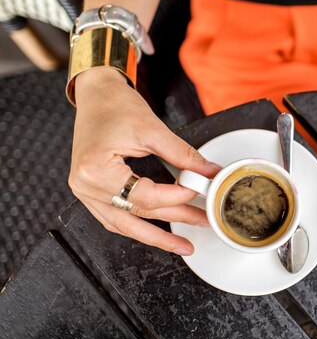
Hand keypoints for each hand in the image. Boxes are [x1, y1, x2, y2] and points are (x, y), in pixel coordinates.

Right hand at [68, 68, 220, 254]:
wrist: (96, 95)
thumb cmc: (116, 106)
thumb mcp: (152, 129)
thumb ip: (182, 155)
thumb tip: (209, 173)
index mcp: (95, 169)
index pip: (144, 195)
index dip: (176, 197)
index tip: (199, 192)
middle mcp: (85, 185)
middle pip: (137, 213)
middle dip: (174, 220)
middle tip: (202, 223)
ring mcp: (85, 191)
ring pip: (124, 225)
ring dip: (155, 236)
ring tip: (183, 244)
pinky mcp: (91, 191)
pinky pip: (116, 217)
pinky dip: (139, 225)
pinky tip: (160, 232)